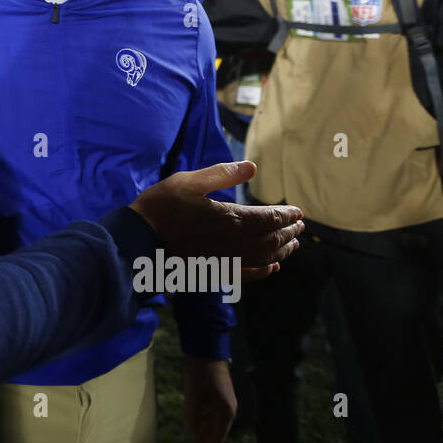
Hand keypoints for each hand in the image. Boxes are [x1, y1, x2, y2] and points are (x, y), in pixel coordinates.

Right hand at [129, 161, 302, 281]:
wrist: (141, 240)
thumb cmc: (163, 206)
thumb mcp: (190, 181)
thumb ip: (223, 174)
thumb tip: (251, 167)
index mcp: (231, 219)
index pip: (269, 218)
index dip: (287, 215)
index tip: (298, 211)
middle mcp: (235, 243)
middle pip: (272, 239)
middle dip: (289, 232)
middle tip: (300, 225)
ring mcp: (226, 259)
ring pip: (264, 258)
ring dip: (282, 250)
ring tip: (293, 244)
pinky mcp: (216, 270)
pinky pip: (248, 274)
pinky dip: (264, 271)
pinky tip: (273, 267)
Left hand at [182, 357, 235, 442]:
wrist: (207, 349)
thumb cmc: (200, 372)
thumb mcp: (193, 394)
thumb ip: (193, 414)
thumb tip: (192, 430)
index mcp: (225, 411)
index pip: (217, 436)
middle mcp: (228, 408)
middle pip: (217, 430)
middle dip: (204, 436)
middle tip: (192, 441)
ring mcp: (225, 400)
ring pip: (215, 420)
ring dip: (203, 425)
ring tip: (190, 427)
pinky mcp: (220, 394)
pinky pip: (213, 411)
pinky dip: (204, 415)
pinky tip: (193, 413)